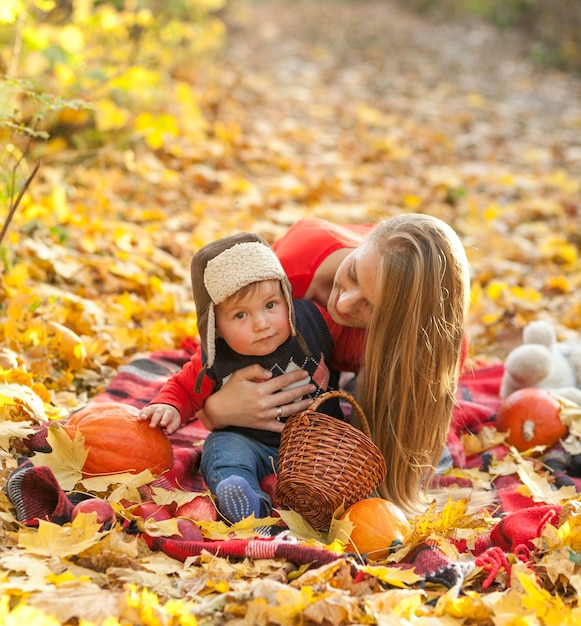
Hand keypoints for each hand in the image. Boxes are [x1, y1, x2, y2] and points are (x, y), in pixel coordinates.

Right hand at [138, 404, 180, 433]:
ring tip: (141, 418)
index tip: (162, 424)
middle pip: (158, 413)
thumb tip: (169, 432)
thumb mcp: (175, 422)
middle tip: (151, 426)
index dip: (165, 419)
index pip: (167, 415)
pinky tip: (138, 418)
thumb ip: (172, 426)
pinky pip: (144, 410)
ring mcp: (154, 408)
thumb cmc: (171, 418)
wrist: (168, 408)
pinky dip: (141, 413)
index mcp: (169, 412)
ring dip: (145, 413)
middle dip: (154, 419)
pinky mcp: (148, 409)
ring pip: (149, 409)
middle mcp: (161, 409)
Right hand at [201, 364, 316, 430]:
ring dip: (301, 406)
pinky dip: (289, 425)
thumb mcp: (239, 374)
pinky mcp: (262, 425)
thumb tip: (271, 373)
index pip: (282, 381)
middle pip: (288, 396)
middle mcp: (264, 403)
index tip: (305, 373)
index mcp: (259, 389)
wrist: (219, 410)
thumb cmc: (230, 390)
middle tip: (313, 386)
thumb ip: (255, 370)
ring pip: (287, 411)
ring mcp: (264, 416)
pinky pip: (279, 427)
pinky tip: (299, 420)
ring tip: (311, 401)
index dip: (295, 377)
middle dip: (303, 390)